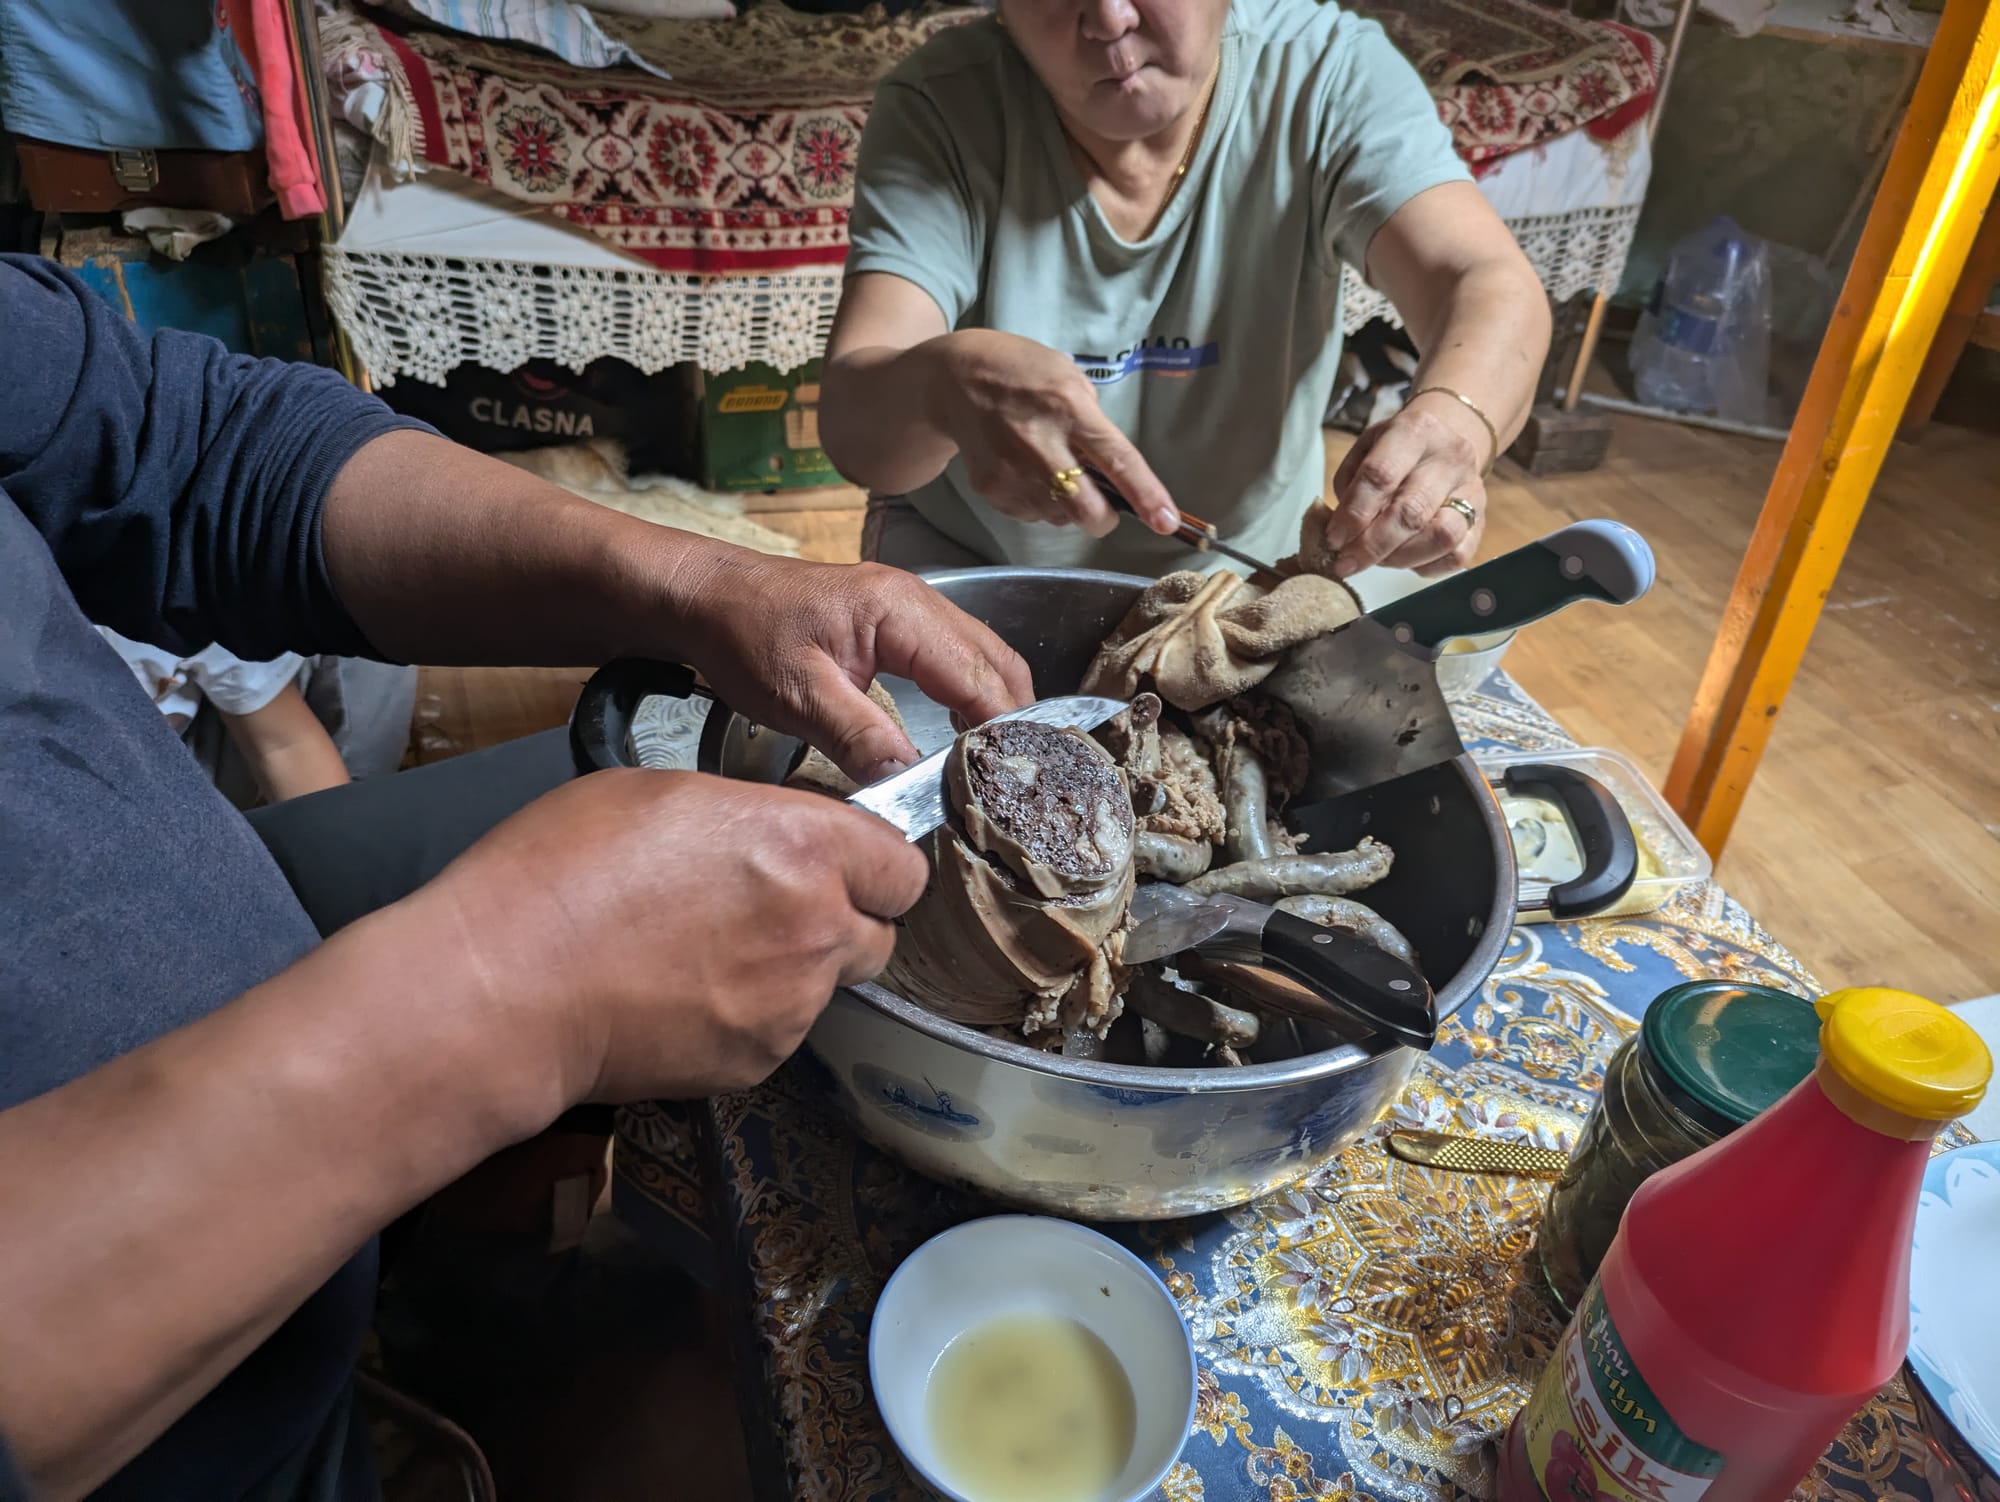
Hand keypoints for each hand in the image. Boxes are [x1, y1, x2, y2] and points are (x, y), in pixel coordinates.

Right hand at [427, 770, 929, 1103]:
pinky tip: (682, 996)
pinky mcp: (756, 1062)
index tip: (843, 863)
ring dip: (791, 970)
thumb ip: (748, 817)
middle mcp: (818, 929)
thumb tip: (770, 836)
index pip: (904, 867)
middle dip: (842, 920)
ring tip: (706, 953)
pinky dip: (746, 1018)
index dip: (874, 865)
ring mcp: (792, 1006)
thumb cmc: (563, 874)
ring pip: (826, 987)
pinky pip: (777, 1033)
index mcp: (807, 847)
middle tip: (773, 908)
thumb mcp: (662, 793)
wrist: (506, 987)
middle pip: (879, 933)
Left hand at [670, 550, 1034, 784]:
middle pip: (998, 664)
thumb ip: (860, 738)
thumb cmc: (744, 636)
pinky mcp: (900, 622)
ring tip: (1000, 766)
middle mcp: (919, 602)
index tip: (1012, 779)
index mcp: (901, 612)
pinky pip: (959, 658)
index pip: (979, 677)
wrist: (707, 598)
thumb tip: (910, 782)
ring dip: (999, 709)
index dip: (1003, 730)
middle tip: (1016, 781)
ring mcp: (913, 607)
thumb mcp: (798, 698)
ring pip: (985, 659)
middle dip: (1016, 722)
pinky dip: (975, 696)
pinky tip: (969, 735)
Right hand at [930, 330, 1179, 537]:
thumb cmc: (1022, 371)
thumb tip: (1112, 472)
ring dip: (1068, 507)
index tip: (1168, 524)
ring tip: (1051, 470)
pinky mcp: (992, 490)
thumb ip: (1092, 422)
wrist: (953, 380)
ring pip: (1060, 519)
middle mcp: (1041, 445)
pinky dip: (1040, 503)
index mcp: (1070, 408)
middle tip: (1104, 506)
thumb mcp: (1067, 376)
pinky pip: (1032, 515)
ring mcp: (1012, 472)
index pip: (1118, 461)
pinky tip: (1026, 472)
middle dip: (1104, 519)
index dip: (1147, 496)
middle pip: (1088, 511)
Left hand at [1323, 391, 1489, 577]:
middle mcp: (1450, 457)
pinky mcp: (1482, 519)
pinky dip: (1425, 566)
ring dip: (1400, 558)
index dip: (1353, 513)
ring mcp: (1472, 489)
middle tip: (1346, 562)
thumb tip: (1340, 533)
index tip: (1333, 539)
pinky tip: (1404, 560)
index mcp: (1415, 431)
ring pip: (1441, 536)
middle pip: (1411, 511)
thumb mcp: (1365, 450)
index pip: (1380, 475)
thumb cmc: (1396, 451)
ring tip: (1377, 560)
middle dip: (1371, 545)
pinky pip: (1457, 555)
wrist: (1446, 440)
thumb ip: (1349, 486)